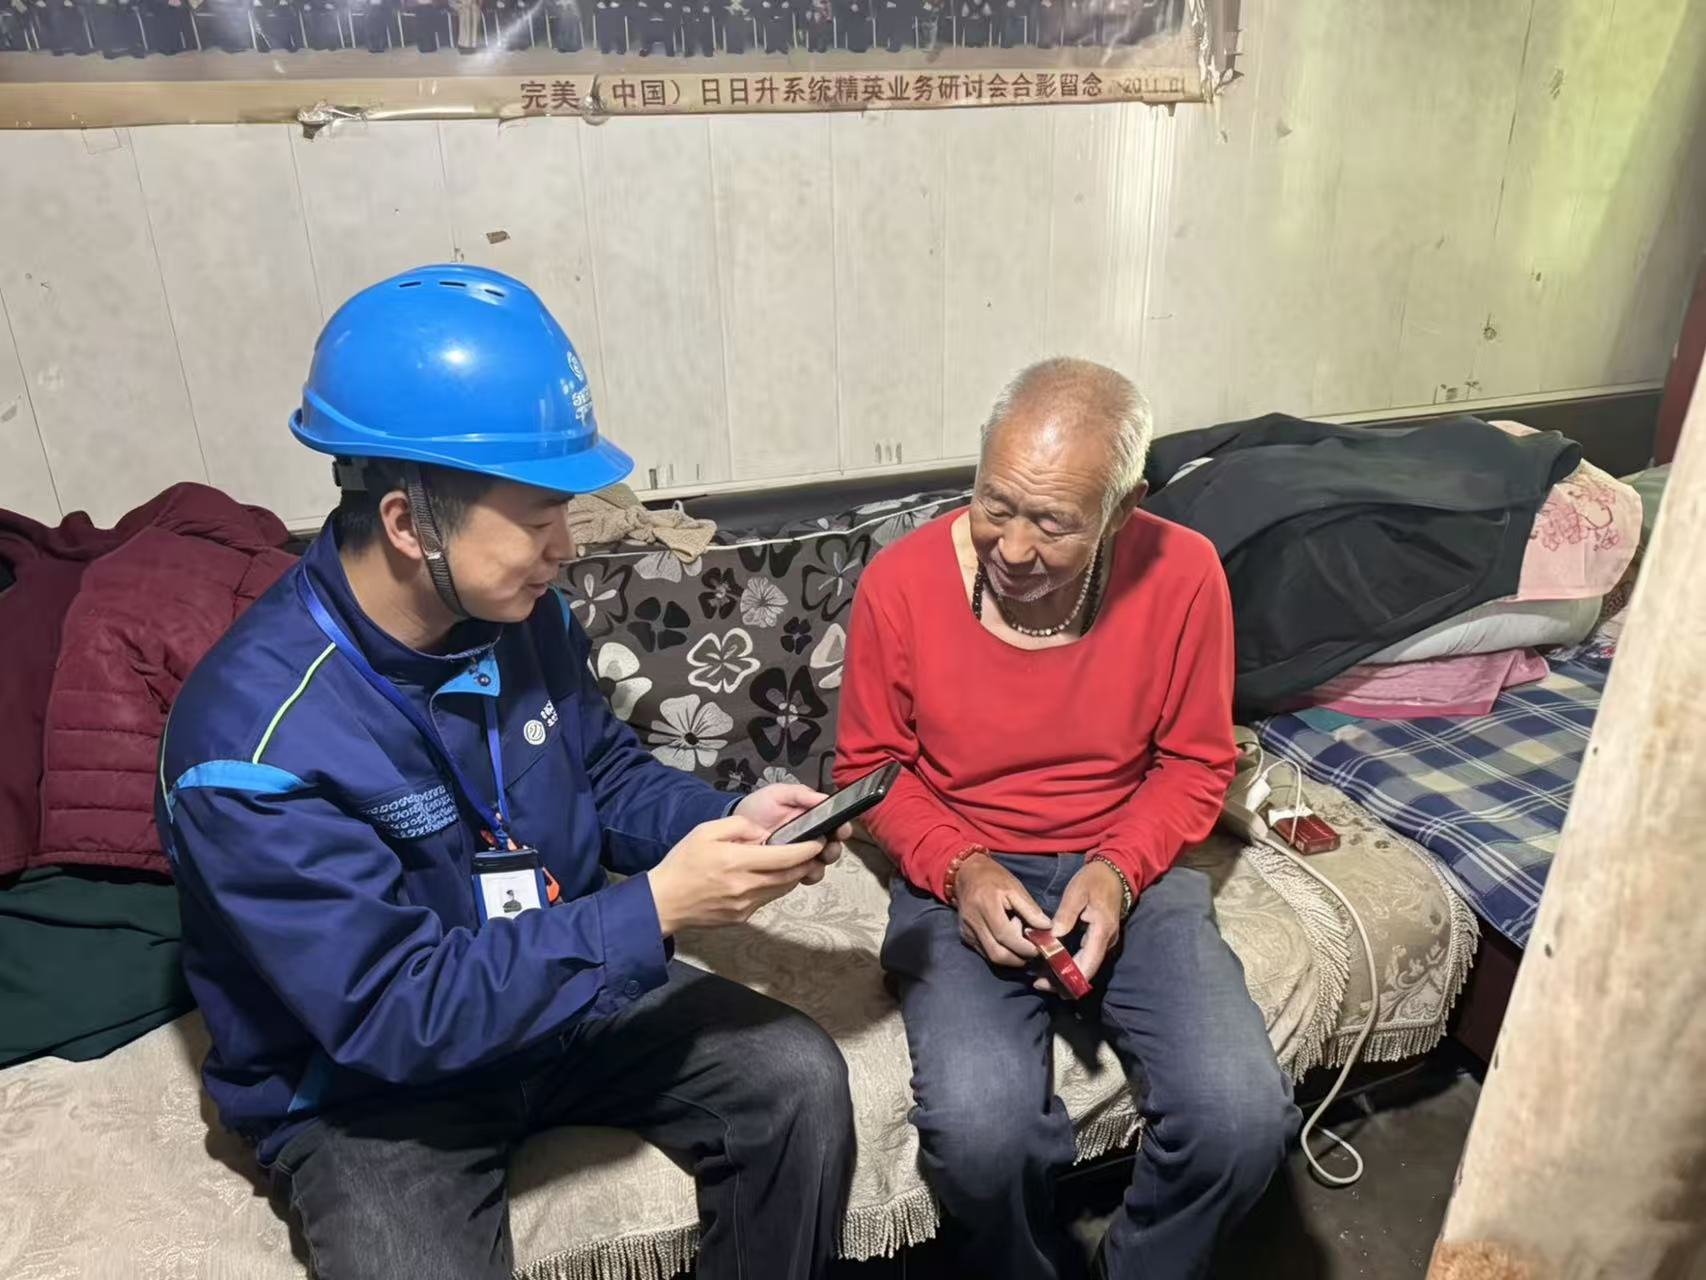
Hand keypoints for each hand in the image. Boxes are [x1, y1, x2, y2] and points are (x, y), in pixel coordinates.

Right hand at [646, 816, 828, 933]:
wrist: (664, 902)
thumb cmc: (682, 863)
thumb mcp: (706, 831)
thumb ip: (738, 826)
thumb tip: (761, 831)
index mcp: (737, 862)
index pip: (785, 857)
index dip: (807, 850)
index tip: (818, 841)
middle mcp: (746, 886)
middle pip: (790, 876)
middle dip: (806, 863)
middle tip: (815, 850)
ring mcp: (745, 905)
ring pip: (782, 889)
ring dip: (793, 876)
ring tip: (797, 862)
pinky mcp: (742, 916)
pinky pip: (767, 899)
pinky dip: (775, 887)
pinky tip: (770, 876)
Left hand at [734, 784, 851, 865]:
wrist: (733, 830)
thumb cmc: (758, 807)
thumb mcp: (778, 794)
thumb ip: (800, 794)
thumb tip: (824, 798)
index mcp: (813, 819)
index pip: (835, 825)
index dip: (842, 828)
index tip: (841, 830)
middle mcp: (811, 839)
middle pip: (832, 848)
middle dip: (833, 850)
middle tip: (826, 849)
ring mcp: (800, 856)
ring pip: (820, 865)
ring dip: (819, 865)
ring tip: (810, 863)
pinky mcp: (789, 871)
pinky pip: (803, 877)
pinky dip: (804, 876)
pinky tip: (797, 872)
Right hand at [953, 854, 1052, 966]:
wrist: (967, 875)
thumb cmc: (994, 878)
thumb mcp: (1015, 888)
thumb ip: (1030, 909)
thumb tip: (1047, 928)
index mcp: (986, 905)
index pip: (1005, 936)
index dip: (1024, 947)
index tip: (1040, 947)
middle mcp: (973, 921)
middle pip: (997, 953)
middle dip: (1019, 958)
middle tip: (1033, 951)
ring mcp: (967, 931)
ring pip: (991, 957)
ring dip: (1011, 957)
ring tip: (1021, 943)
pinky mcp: (965, 937)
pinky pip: (986, 953)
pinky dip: (1001, 952)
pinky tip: (1009, 941)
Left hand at [1034, 860, 1123, 990]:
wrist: (1113, 874)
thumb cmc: (1093, 881)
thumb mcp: (1076, 892)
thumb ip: (1066, 914)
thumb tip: (1054, 936)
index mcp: (1102, 931)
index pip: (1088, 965)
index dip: (1069, 979)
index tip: (1047, 984)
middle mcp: (1106, 943)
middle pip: (1086, 972)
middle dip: (1064, 982)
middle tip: (1039, 983)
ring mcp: (1104, 943)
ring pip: (1086, 968)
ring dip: (1066, 976)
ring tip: (1042, 978)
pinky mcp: (1099, 941)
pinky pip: (1085, 959)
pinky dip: (1070, 966)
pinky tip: (1053, 965)